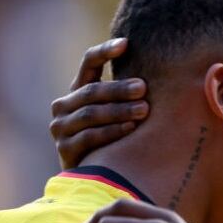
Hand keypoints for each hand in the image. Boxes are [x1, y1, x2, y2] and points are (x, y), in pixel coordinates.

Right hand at [49, 38, 150, 168]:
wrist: (94, 177)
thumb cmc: (115, 139)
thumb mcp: (119, 113)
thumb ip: (129, 95)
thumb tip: (161, 75)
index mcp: (77, 91)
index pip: (88, 63)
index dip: (105, 52)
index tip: (126, 44)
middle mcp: (63, 107)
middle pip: (92, 91)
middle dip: (119, 88)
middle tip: (143, 88)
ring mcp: (61, 128)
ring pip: (90, 114)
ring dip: (119, 111)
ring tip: (144, 110)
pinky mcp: (65, 150)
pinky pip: (89, 137)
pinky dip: (112, 132)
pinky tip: (131, 129)